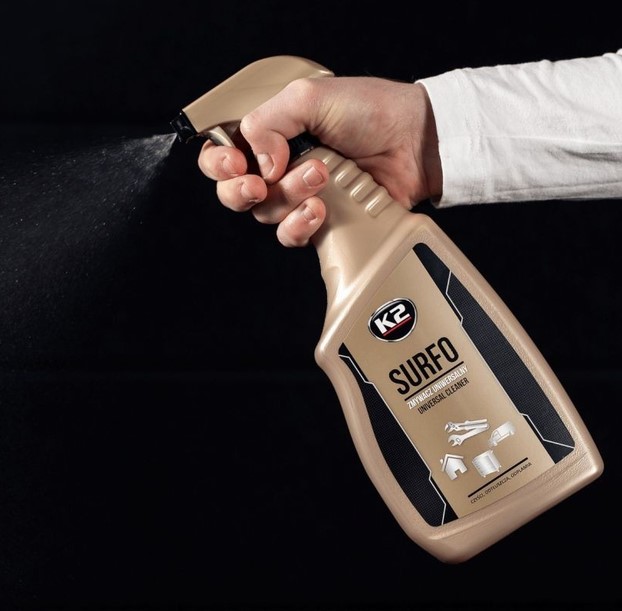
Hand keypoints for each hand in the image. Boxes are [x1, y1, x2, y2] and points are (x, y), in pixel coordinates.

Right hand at [198, 76, 441, 245]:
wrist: (414, 144)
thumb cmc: (371, 112)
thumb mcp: (310, 97)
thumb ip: (268, 122)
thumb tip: (258, 164)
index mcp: (270, 134)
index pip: (223, 154)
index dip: (218, 164)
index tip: (236, 164)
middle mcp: (279, 167)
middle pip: (235, 192)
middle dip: (241, 189)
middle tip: (261, 182)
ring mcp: (298, 196)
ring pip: (265, 214)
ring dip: (288, 197)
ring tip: (320, 176)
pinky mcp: (319, 221)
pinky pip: (291, 235)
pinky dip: (299, 226)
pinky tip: (319, 210)